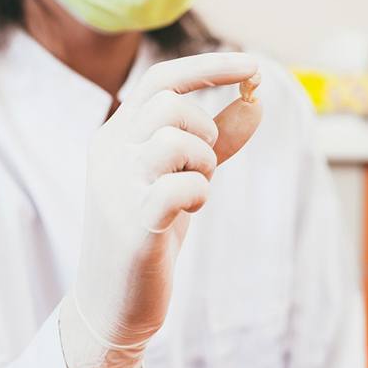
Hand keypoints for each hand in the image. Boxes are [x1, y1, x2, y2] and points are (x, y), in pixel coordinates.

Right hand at [59, 52, 261, 367]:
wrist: (112, 302)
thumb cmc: (150, 230)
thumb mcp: (183, 175)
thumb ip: (218, 139)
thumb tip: (258, 100)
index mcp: (117, 134)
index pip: (161, 80)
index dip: (210, 66)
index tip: (254, 65)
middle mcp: (109, 151)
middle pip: (170, 103)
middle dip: (205, 129)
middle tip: (205, 164)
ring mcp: (116, 187)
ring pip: (174, 138)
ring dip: (203, 163)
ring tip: (197, 188)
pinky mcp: (131, 224)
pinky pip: (179, 186)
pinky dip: (199, 193)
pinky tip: (191, 210)